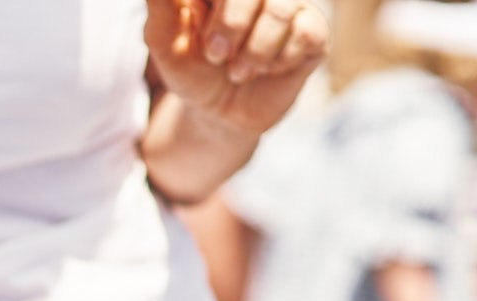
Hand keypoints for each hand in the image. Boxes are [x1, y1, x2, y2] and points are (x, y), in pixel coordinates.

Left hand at [145, 0, 326, 135]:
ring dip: (253, 50)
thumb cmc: (193, 69)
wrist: (219, 112)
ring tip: (238, 71)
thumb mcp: (166, 42)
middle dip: (232, 23)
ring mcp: (292, 4)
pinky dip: (277, 60)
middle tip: (216, 55)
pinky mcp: (315, 31)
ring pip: (281, 9)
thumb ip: (163, 8)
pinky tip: (267, 69)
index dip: (224, 10)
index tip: (204, 31)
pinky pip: (306, 33)